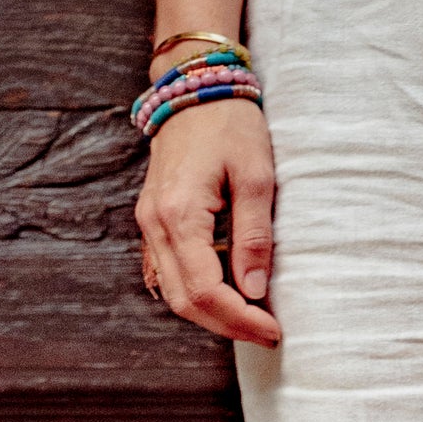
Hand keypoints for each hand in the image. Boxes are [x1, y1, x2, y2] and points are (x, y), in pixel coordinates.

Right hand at [137, 98, 279, 346]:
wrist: (194, 88)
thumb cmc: (230, 124)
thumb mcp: (256, 175)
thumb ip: (254, 236)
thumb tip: (254, 290)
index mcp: (178, 215)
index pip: (206, 290)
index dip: (240, 319)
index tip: (273, 330)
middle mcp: (155, 225)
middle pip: (184, 301)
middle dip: (226, 325)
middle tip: (266, 333)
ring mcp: (149, 224)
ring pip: (173, 292)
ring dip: (211, 313)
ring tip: (252, 318)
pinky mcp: (154, 221)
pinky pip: (169, 273)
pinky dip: (197, 293)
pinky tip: (229, 294)